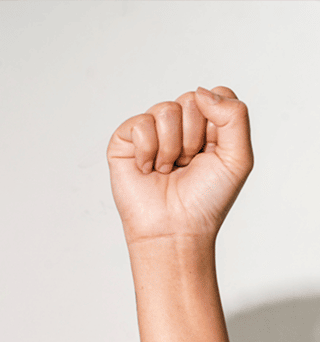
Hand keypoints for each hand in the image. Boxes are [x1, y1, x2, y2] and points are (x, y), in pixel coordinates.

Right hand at [107, 87, 252, 244]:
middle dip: (193, 137)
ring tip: (167, 169)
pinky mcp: (124, 140)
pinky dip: (147, 151)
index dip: (217, 122)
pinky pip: (140, 124)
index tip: (212, 152)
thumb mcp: (238, 157)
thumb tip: (200, 92)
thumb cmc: (205, 199)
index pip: (217, 95)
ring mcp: (150, 131)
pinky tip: (147, 169)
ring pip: (166, 110)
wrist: (174, 228)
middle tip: (187, 164)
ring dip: (170, 147)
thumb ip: (234, 116)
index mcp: (208, 125)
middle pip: (192, 99)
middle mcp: (179, 124)